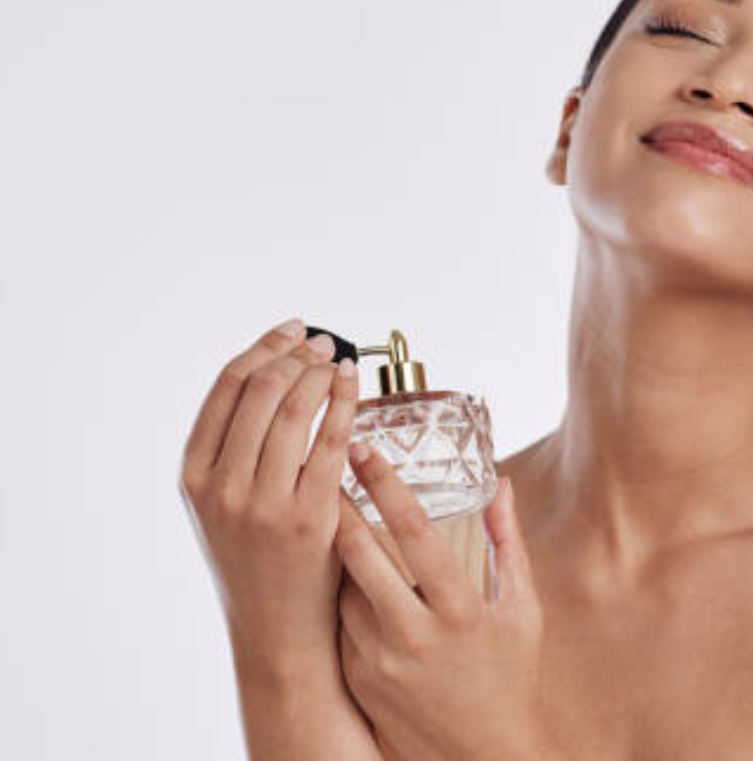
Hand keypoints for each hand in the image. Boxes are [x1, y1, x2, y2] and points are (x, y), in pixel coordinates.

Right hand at [178, 318, 357, 663]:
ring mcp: (262, 502)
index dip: (263, 348)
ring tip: (338, 359)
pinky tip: (352, 384)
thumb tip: (271, 374)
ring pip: (294, 409)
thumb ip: (234, 450)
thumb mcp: (222, 504)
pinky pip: (330, 441)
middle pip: (261, 389)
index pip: (226, 387)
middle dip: (296, 354)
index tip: (292, 330)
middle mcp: (221, 486)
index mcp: (194, 475)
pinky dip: (344, 402)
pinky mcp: (308, 517)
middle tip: (323, 342)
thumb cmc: (257, 559)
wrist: (276, 628)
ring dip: (320, 372)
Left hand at [334, 444, 560, 760]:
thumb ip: (508, 544)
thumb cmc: (509, 676)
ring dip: (337, 548)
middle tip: (325, 464)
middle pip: (359, 555)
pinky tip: (343, 569)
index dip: (385, 485)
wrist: (477, 755)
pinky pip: (340, 621)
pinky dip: (342, 592)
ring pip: (342, 587)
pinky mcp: (358, 678)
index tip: (366, 448)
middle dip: (339, 503)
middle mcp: (413, 634)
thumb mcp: (522, 610)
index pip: (413, 532)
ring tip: (332, 509)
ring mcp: (379, 660)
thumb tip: (501, 485)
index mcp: (460, 609)